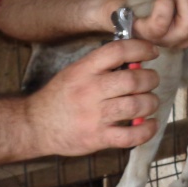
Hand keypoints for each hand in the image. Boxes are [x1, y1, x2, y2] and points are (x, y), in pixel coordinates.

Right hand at [26, 39, 160, 156]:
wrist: (35, 125)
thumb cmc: (60, 96)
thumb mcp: (75, 71)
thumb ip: (102, 66)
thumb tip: (136, 60)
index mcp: (85, 70)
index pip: (118, 51)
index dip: (141, 48)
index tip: (152, 52)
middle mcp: (90, 90)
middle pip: (133, 80)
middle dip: (151, 79)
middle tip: (152, 81)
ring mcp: (95, 116)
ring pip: (136, 106)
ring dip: (151, 102)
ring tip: (150, 101)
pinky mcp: (98, 138)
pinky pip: (131, 136)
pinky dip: (147, 130)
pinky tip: (150, 124)